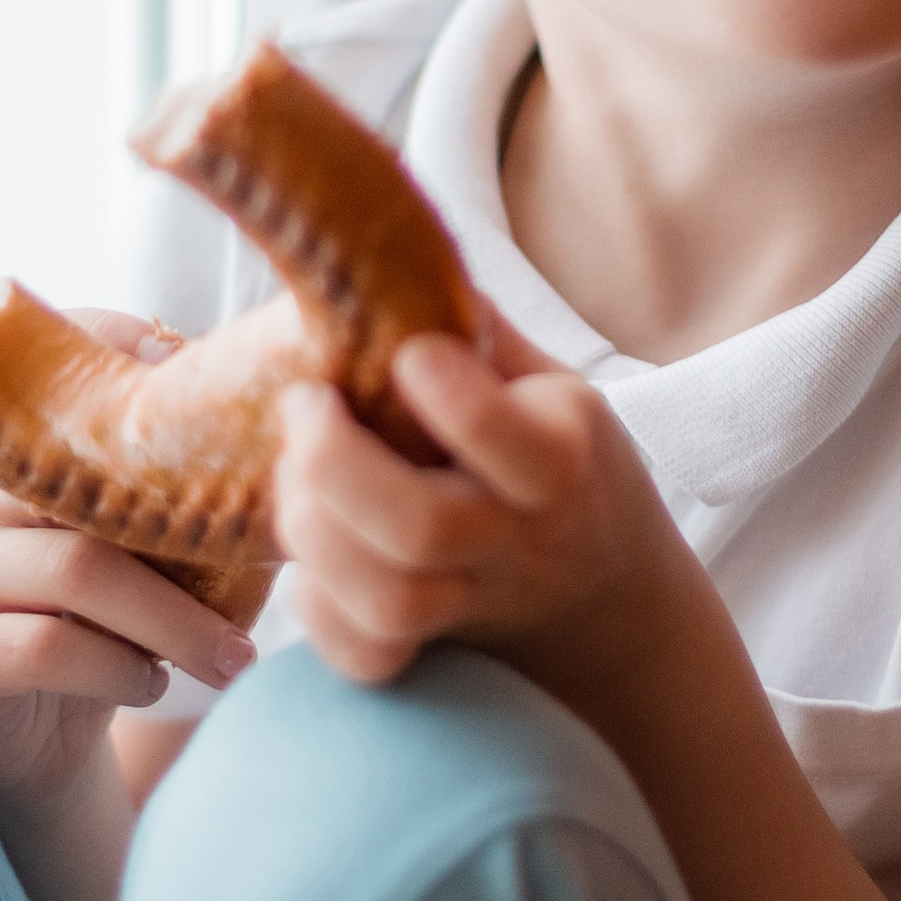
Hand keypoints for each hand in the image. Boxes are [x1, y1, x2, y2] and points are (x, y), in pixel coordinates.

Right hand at [0, 310, 253, 822]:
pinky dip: (119, 669)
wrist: (38, 746)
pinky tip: (153, 682)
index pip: (46, 379)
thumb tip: (298, 453)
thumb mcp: (149, 559)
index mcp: (27, 462)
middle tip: (269, 579)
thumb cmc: (111, 631)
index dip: (108, 346)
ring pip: (76, 570)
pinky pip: (46, 647)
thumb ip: (187, 502)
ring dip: (174, 620)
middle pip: (88, 488)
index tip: (184, 358)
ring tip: (233, 658)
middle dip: (189, 536)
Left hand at [274, 306, 692, 697]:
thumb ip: (478, 327)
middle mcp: (525, 537)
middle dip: (336, 465)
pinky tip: (312, 559)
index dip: (451, 399)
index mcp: (565, 454)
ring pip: (388, 598)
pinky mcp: (435, 651)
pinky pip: (369, 658)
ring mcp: (479, 601)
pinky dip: (320, 614)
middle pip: (422, 528)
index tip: (406, 353)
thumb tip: (389, 242)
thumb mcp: (548, 380)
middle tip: (304, 407)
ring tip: (293, 477)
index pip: (512, 440)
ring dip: (314, 532)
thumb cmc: (560, 458)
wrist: (606, 592)